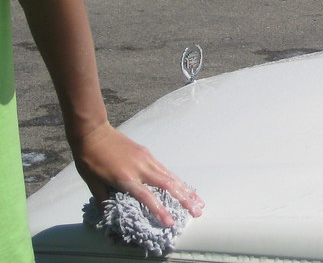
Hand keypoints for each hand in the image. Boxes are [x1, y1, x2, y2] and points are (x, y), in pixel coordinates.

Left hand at [73, 121, 203, 226]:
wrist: (94, 133)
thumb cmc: (90, 160)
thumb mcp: (93, 183)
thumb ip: (104, 199)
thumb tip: (111, 213)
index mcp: (126, 178)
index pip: (147, 197)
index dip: (160, 210)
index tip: (170, 222)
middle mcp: (141, 169)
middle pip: (168, 185)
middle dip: (184, 199)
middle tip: (197, 211)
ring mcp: (146, 159)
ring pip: (171, 176)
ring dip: (186, 189)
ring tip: (198, 200)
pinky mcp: (147, 154)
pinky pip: (165, 169)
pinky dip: (176, 180)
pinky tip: (183, 186)